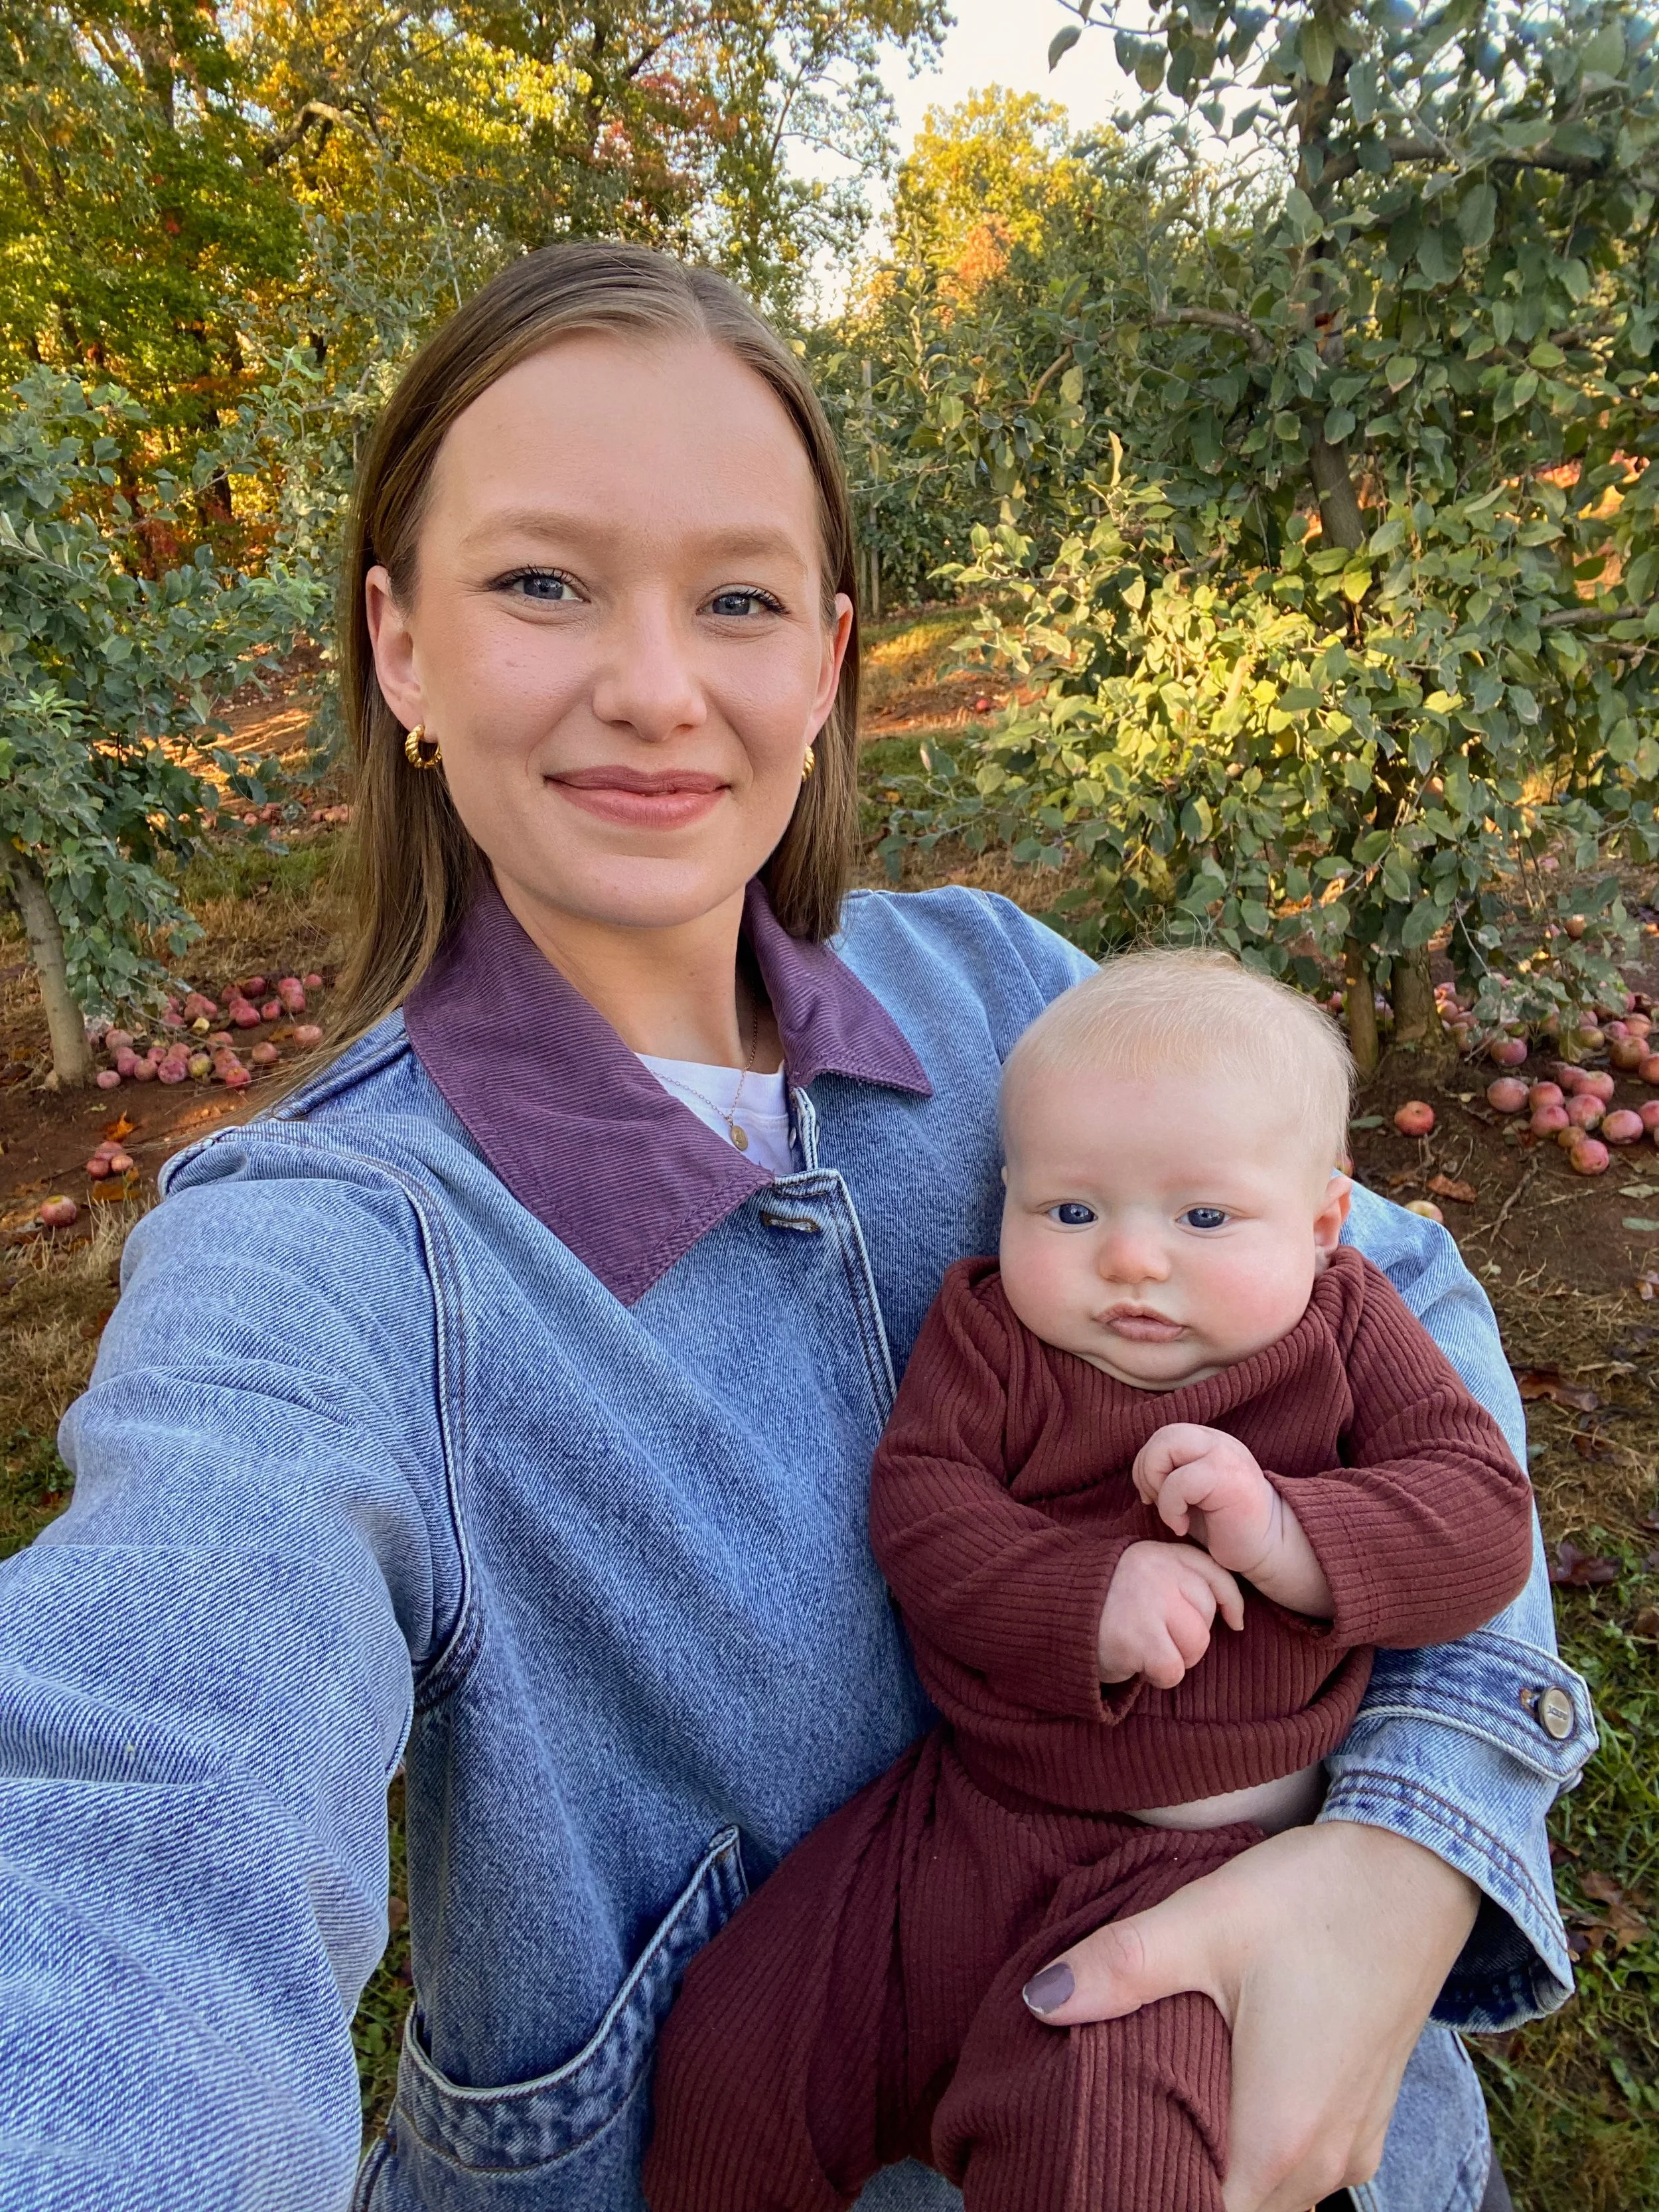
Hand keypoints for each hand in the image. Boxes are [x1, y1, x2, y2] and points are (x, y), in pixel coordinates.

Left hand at [1021, 1821, 1481, 2211]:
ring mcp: (1350, 2149)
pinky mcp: (1364, 2121)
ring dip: (1214, 2171)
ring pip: (1268, 2200)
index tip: (1093, 2158)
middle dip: (1169, 2183)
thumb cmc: (1317, 1898)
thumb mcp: (1206, 1920)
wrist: (1419, 1869)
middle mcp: (1321, 2165)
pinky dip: (1255, 2155)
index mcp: (1276, 2138)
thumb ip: (1121, 1969)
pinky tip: (1216, 2098)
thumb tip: (1040, 2000)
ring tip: (1156, 2113)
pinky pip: (1300, 2173)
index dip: (1138, 2193)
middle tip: (1109, 2132)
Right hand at [1097, 1540, 1244, 1688]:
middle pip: (1206, 1617)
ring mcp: (1151, 1603)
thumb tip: (1233, 1616)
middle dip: (1188, 1638)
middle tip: (1156, 1638)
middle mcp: (1160, 1573)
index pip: (1216, 1577)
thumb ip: (1179, 1581)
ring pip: (1195, 1645)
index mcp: (1162, 1555)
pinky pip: (1172, 1669)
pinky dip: (1157, 1676)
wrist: (1051, 1608)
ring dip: (1174, 1658)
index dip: (1230, 1603)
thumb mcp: (1143, 1573)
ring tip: (1144, 1649)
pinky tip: (1135, 1663)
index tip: (1234, 1623)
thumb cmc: (1102, 1599)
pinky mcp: (1140, 1637)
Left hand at [1133, 1424, 1332, 1616]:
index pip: (1163, 1436)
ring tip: (1173, 1513)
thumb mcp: (1193, 1492)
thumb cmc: (1226, 1525)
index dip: (1147, 1465)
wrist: (1269, 1549)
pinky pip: (1178, 1482)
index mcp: (1208, 1441)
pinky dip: (1170, 1508)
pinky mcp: (1226, 1478)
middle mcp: (1217, 1442)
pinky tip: (1183, 1527)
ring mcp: (1224, 1456)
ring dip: (1157, 1485)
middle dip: (1146, 1471)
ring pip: (1165, 1447)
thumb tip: (1140, 1472)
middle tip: (1156, 1503)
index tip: (1153, 1496)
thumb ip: (1171, 1472)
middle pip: (1162, 1435)